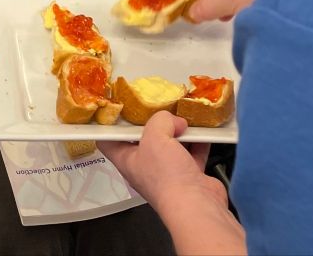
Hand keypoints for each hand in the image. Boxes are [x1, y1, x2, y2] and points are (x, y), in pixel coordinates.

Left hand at [99, 112, 227, 216]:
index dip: (112, 125)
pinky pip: (193, 153)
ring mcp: (168, 173)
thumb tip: (173, 120)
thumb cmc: (167, 178)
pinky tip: (202, 131)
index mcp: (128, 161)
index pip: (110, 142)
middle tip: (161, 107)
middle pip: (145, 139)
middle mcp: (146, 168)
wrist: (196, 205)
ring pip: (171, 145)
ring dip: (179, 130)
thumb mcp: (154, 136)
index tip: (120, 107)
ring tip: (184, 117)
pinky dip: (198, 142)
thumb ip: (160, 120)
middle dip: (154, 122)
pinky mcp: (189, 176)